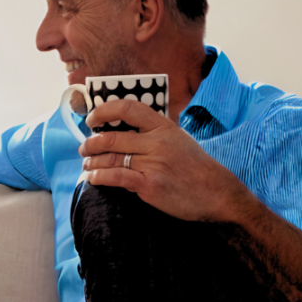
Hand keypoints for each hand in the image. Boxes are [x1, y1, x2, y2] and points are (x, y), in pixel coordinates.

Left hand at [78, 99, 252, 221]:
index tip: (92, 120)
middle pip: (111, 138)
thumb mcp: (178, 139)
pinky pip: (116, 177)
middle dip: (90, 144)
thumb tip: (122, 128)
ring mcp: (154, 164)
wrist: (217, 193)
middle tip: (84, 149)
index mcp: (164, 127)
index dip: (104, 111)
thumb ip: (153, 132)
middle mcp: (158, 143)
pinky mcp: (150, 185)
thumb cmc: (195, 167)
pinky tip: (94, 177)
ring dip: (92, 163)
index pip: (129, 108)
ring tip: (87, 166)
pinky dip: (99, 177)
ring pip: (110, 158)